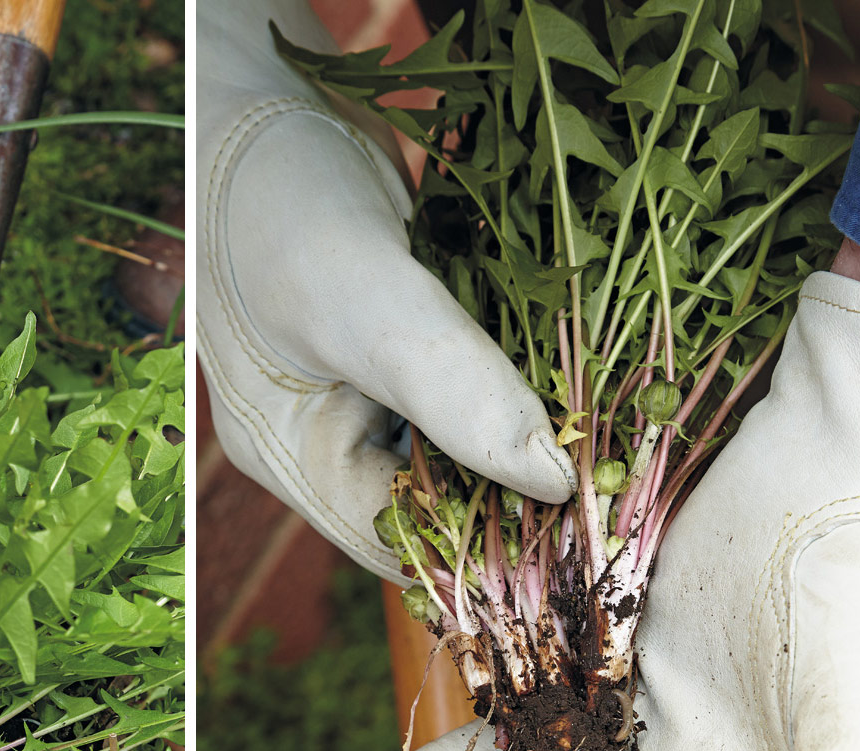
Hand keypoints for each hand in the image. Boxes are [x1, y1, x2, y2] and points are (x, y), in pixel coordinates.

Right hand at [197, 0, 573, 580]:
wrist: (257, 97)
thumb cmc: (278, 196)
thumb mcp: (365, 300)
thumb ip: (451, 390)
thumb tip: (552, 484)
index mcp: (293, 458)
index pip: (403, 545)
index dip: (488, 541)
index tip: (580, 509)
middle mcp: (325, 441)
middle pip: (435, 503)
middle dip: (513, 483)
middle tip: (602, 450)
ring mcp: (358, 394)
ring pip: (458, 446)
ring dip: (521, 428)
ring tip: (590, 403)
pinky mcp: (392, 349)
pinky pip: (462, 391)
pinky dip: (511, 382)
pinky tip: (556, 360)